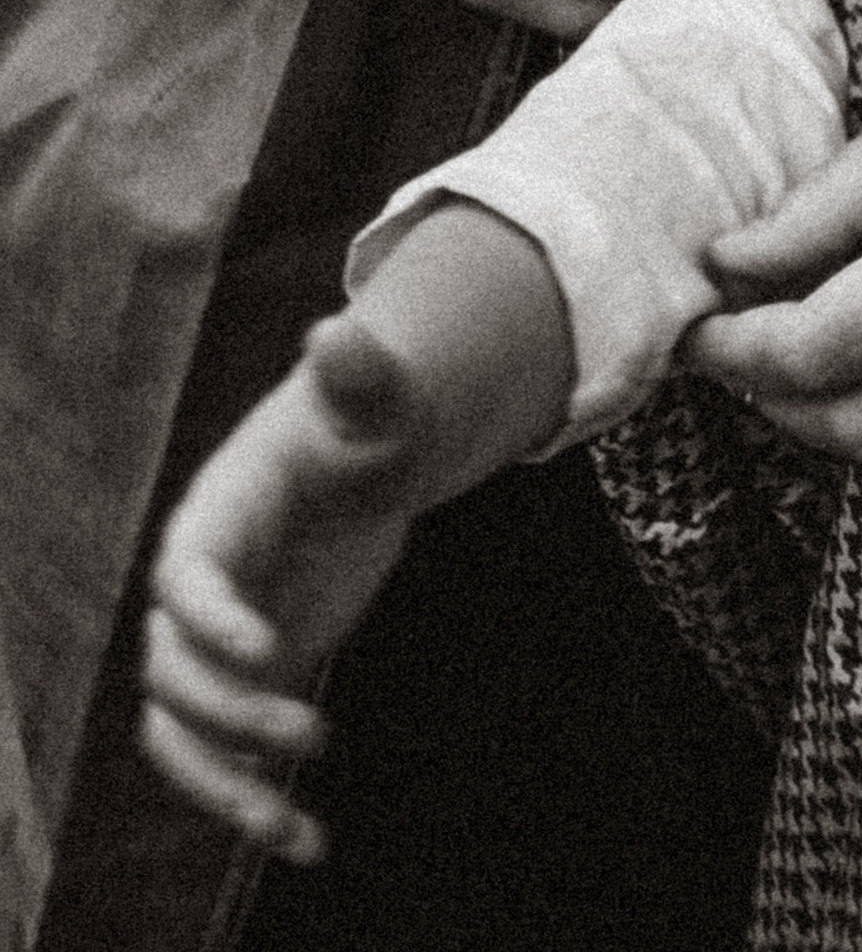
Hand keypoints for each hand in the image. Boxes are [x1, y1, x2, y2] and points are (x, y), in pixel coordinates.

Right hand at [142, 204, 575, 861]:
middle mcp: (198, 594)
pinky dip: (258, 802)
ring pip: (183, 736)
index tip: (272, 650)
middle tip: (313, 726)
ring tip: (293, 829)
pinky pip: (227, 758)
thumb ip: (358, 376)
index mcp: (214, 521)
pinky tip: (309, 841)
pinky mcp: (249, 686)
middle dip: (229, 712)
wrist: (371, 459)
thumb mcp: (374, 398)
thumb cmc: (367, 420)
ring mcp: (218, 646)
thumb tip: (339, 332)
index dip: (211, 622)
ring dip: (225, 789)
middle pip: (173, 674)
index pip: (184, 580)